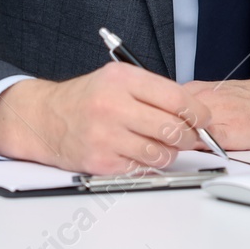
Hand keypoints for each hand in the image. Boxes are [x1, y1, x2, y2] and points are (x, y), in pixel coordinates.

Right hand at [0, 62, 210, 174]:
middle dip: (187, 136)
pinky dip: (145, 164)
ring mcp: (105, 136)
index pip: (177, 98)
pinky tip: (135, 153)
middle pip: (172, 129)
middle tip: (186, 136)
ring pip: (161, 153)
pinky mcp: (100, 161)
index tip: (204, 119)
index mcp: (122, 79)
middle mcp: (113, 105)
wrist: (45, 118)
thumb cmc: (87, 98)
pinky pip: (141, 169)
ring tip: (158, 145)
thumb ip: (153, 92)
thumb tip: (194, 113)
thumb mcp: (117, 79)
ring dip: (167, 153)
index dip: (198, 113)